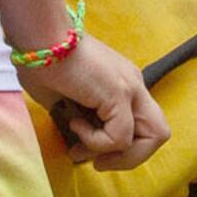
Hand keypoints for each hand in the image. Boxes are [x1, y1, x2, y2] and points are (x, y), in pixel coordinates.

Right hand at [25, 34, 168, 170]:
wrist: (38, 36)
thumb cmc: (41, 62)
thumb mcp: (65, 100)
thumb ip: (79, 120)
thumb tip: (79, 145)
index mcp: (123, 83)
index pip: (142, 126)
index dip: (118, 148)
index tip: (83, 149)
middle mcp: (134, 84)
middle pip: (158, 134)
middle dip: (127, 158)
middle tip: (95, 160)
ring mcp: (130, 87)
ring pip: (153, 137)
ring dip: (119, 155)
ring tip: (84, 147)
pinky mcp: (119, 93)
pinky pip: (119, 137)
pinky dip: (95, 141)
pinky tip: (74, 122)